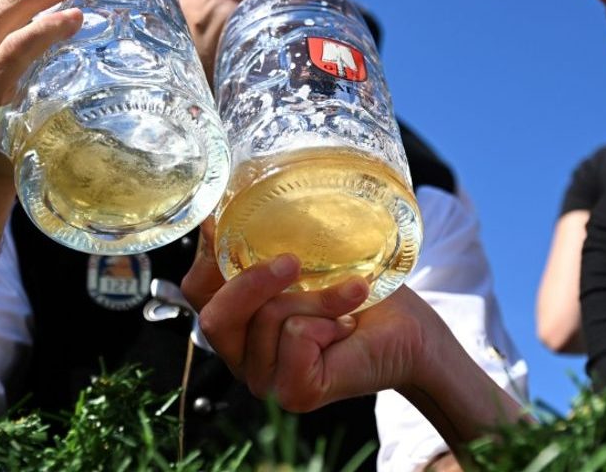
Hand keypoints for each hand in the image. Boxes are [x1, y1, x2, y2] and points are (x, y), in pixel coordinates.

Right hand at [181, 234, 433, 411]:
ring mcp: (265, 380)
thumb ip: (258, 246)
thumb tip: (217, 212)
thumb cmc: (355, 292)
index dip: (208, 254)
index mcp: (236, 320)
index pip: (197, 290)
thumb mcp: (303, 259)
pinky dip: (327, 320)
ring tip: (347, 297)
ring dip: (314, 298)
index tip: (228, 222)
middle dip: (252, 281)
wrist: (409, 328)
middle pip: (214, 316)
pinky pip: (295, 337)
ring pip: (266, 320)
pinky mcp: (294, 393)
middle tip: (292, 261)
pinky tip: (346, 326)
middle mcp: (241, 355)